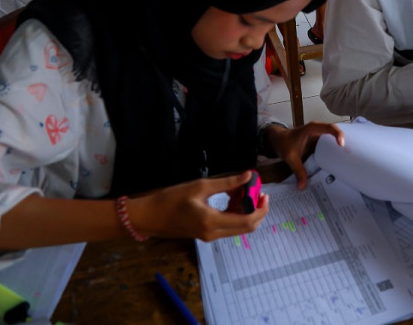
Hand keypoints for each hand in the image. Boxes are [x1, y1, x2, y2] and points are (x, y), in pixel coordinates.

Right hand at [131, 172, 269, 242]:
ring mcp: (209, 236)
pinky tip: (231, 198)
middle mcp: (213, 234)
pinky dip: (235, 213)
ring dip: (245, 210)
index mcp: (212, 222)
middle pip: (246, 228)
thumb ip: (227, 183)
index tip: (264, 194)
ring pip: (238, 227)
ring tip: (242, 190)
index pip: (247, 221)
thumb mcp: (200, 186)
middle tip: (256, 191)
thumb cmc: (171, 199)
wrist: (148, 216)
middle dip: (256, 209)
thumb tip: (248, 175)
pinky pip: (227, 226)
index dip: (261, 209)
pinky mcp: (205, 234)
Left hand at [266, 122, 344, 190]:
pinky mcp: (320, 144)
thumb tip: (303, 186)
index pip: (330, 128)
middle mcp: (319, 131)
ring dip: (341, 149)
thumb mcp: (290, 157)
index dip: (338, 134)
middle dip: (345, 142)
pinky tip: (338, 163)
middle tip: (352, 156)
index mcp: (313, 128)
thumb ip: (298, 170)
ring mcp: (320, 137)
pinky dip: (334, 153)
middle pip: (336, 133)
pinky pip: (329, 146)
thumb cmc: (283, 143)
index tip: (342, 145)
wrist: (278, 140)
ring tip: (349, 161)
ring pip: (335, 140)